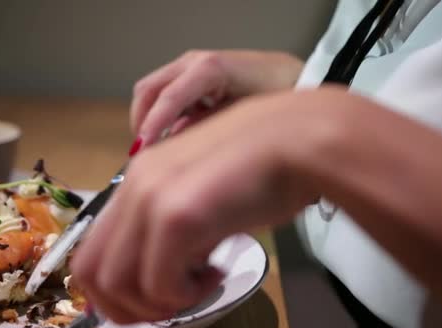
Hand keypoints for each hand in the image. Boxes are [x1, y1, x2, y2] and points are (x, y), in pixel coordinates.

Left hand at [71, 91, 318, 323]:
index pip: (91, 251)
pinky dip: (185, 294)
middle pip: (90, 273)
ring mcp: (151, 198)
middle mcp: (133, 187)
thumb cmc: (262, 168)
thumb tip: (166, 272)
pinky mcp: (177, 215)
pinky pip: (159, 283)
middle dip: (126, 307)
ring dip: (157, 302)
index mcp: (136, 182)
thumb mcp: (202, 196)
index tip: (152, 299)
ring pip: (117, 284)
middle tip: (172, 303)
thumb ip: (174, 227)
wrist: (299, 141)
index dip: (111, 291)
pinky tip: (216, 271)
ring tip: (198, 285)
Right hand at [129, 50, 302, 147]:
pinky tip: (179, 134)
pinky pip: (169, 93)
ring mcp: (193, 65)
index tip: (141, 151)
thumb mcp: (244, 117)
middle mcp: (195, 62)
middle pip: (148, 89)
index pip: (167, 98)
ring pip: (154, 90)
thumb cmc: (279, 95)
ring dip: (151, 117)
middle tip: (144, 152)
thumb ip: (206, 128)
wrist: (300, 78)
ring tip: (160, 147)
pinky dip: (166, 114)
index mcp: (209, 68)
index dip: (151, 126)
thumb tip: (176, 142)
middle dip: (142, 121)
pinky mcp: (197, 75)